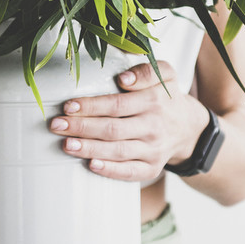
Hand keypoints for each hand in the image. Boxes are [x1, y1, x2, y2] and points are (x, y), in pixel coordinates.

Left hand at [48, 61, 209, 180]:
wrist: (188, 127)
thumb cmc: (166, 97)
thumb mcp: (165, 74)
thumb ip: (146, 71)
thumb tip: (123, 79)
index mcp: (154, 101)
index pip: (117, 105)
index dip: (91, 106)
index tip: (68, 106)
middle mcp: (153, 127)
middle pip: (113, 129)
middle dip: (81, 127)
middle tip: (56, 125)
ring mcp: (153, 150)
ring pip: (118, 151)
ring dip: (89, 149)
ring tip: (66, 145)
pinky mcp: (151, 167)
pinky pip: (130, 172)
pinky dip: (111, 170)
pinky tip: (91, 165)